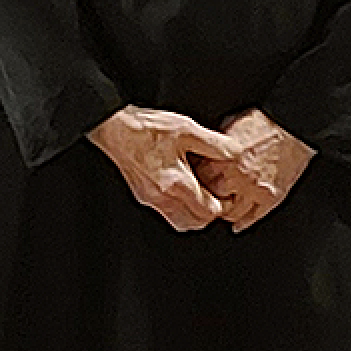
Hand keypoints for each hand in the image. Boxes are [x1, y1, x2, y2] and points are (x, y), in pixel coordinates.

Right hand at [88, 106, 232, 231]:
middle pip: (196, 223)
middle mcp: (163, 197)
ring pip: (181, 223)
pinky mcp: (143, 196)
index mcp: (177, 183)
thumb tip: (235, 153)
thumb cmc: (145, 128)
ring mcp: (151, 199)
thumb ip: (214, 144)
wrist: (115, 129)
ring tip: (201, 195)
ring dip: (195, 214)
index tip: (227, 192)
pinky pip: (167, 214)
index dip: (223, 204)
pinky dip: (180, 209)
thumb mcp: (186, 128)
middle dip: (210, 212)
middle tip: (217, 195)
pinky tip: (183, 191)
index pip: (209, 211)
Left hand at [197, 110, 314, 231]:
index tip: (195, 183)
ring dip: (225, 212)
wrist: (294, 128)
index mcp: (223, 159)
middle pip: (212, 197)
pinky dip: (243, 224)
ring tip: (223, 210)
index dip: (196, 181)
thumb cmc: (267, 123)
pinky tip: (237, 225)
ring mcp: (253, 190)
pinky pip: (253, 217)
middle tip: (206, 199)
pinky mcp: (270, 197)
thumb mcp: (232, 125)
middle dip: (208, 197)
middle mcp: (236, 177)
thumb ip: (218, 145)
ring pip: (231, 212)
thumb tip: (205, 152)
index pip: (199, 178)